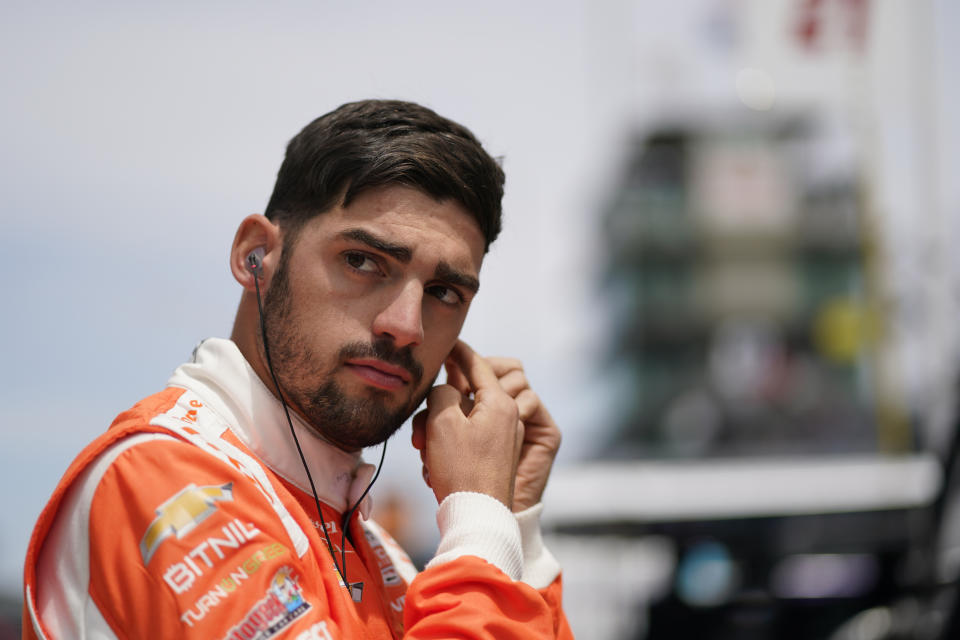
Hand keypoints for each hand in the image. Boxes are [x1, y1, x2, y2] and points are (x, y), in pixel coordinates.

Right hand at [411, 341, 523, 507]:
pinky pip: (468, 440)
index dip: (458, 352)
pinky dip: (449, 446)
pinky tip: (432, 465)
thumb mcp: (443, 422)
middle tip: (420, 430)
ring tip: (424, 453)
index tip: (446, 343)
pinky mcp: (495, 459)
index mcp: (500, 403)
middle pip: (466, 397)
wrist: (477, 517)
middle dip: (438, 409)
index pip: (477, 365)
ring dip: (439, 431)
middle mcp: (508, 418)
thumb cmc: (461, 469)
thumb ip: (442, 393)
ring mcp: (504, 440)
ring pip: (463, 421)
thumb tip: (447, 390)